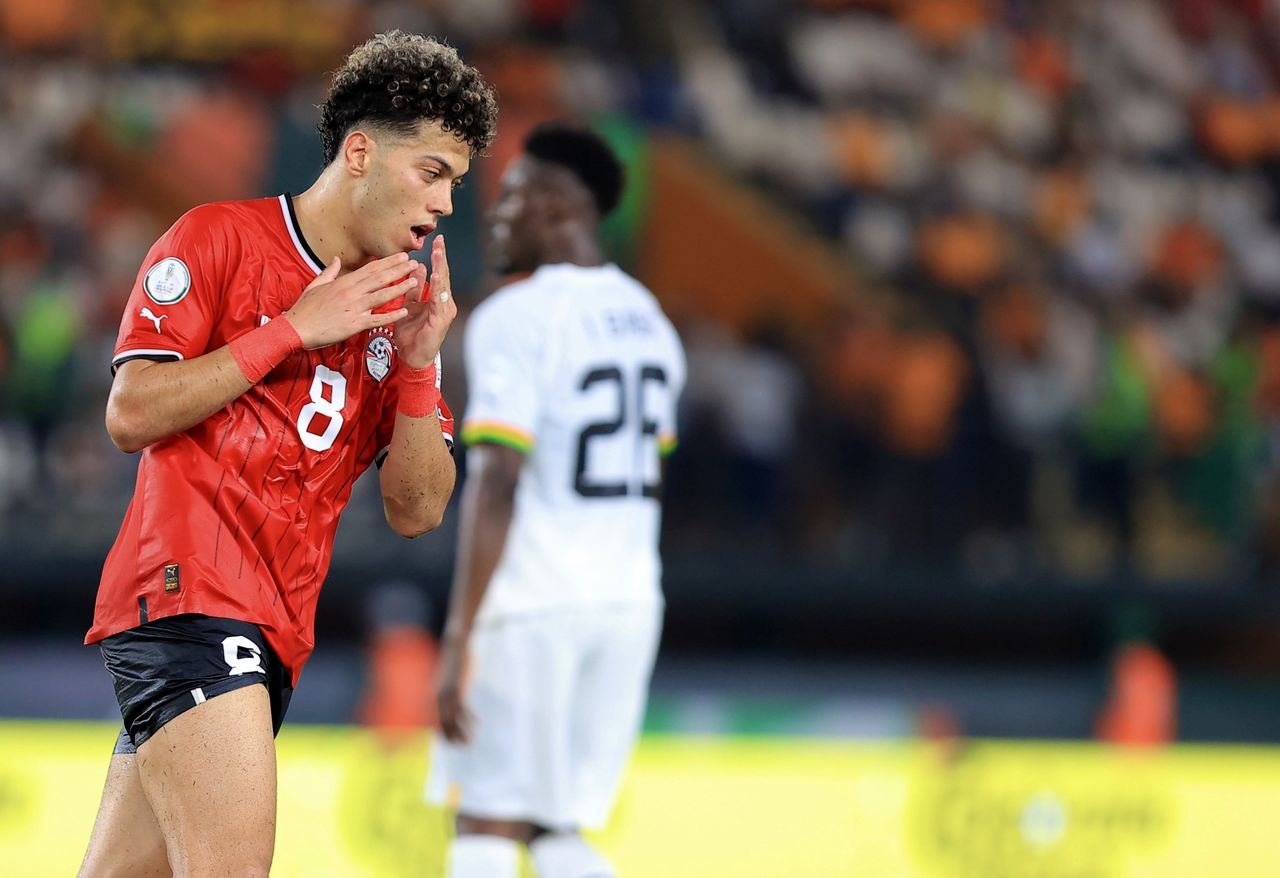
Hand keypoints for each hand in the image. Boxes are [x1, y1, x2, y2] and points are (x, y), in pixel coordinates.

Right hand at [284, 253, 419, 349]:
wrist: (296, 328)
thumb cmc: (305, 309)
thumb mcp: (315, 285)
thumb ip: (329, 272)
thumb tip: (336, 260)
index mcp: (343, 282)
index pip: (370, 269)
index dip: (387, 262)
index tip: (400, 256)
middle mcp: (351, 292)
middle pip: (379, 278)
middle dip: (398, 269)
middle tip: (413, 262)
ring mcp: (354, 308)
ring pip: (381, 295)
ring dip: (399, 288)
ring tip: (414, 281)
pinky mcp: (354, 324)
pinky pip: (377, 319)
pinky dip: (391, 316)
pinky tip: (404, 312)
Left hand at [395, 236, 457, 368]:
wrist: (412, 357)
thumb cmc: (411, 334)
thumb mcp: (409, 305)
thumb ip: (414, 289)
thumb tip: (418, 267)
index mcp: (436, 299)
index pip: (437, 274)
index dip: (437, 257)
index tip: (436, 241)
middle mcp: (443, 303)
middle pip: (443, 276)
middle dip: (441, 258)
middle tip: (439, 241)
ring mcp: (444, 312)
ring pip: (442, 285)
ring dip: (440, 268)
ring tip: (438, 254)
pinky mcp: (441, 320)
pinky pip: (438, 301)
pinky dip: (437, 287)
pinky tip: (435, 276)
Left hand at [436, 632, 473, 744]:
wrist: (456, 647)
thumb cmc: (454, 664)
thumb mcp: (448, 681)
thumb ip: (447, 692)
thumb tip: (451, 700)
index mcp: (433, 698)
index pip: (435, 724)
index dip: (444, 736)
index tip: (455, 743)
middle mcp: (437, 699)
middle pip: (443, 726)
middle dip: (453, 739)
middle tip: (465, 746)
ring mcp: (447, 695)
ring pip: (453, 722)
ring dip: (463, 734)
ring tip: (471, 742)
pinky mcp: (458, 690)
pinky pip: (463, 711)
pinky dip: (470, 720)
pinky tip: (478, 723)